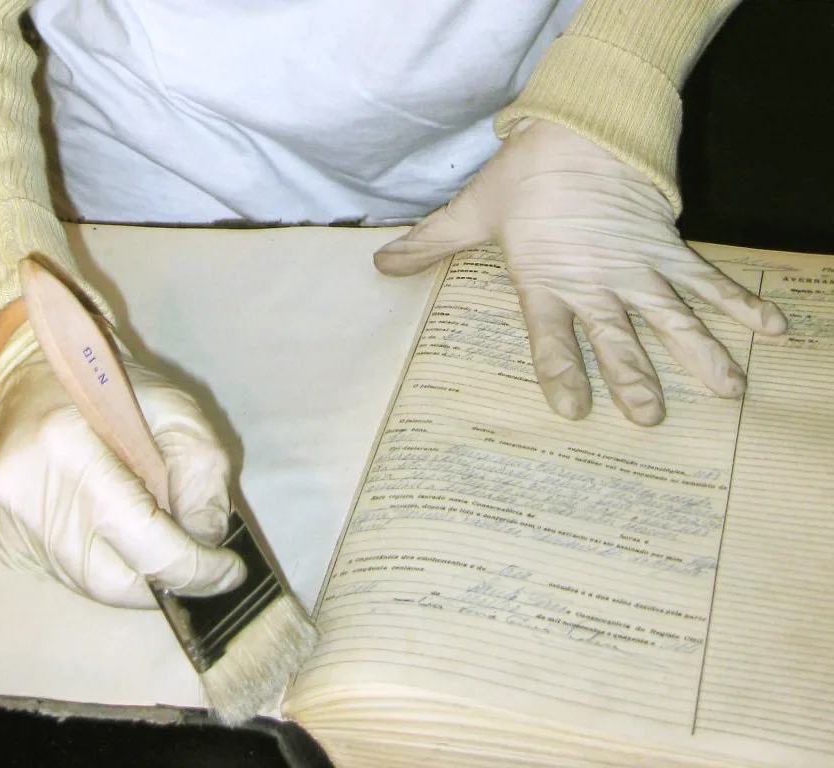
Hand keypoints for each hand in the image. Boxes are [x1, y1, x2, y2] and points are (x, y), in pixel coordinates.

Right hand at [0, 322, 245, 607]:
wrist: (36, 375)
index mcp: (66, 447)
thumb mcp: (179, 413)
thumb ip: (201, 476)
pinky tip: (116, 532)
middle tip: (198, 564)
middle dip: (166, 581)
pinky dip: (105, 566)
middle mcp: (24, 493)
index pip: (139, 540)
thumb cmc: (115, 389)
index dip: (193, 569)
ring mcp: (6, 521)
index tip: (229, 573)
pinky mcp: (1, 538)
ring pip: (90, 586)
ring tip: (158, 539)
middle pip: (112, 581)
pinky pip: (67, 577)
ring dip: (136, 576)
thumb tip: (205, 543)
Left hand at [374, 119, 785, 425]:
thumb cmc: (525, 176)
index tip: (573, 409)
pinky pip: (709, 281)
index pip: (552, 335)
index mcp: (546, 279)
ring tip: (731, 391)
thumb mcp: (473, 212)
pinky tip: (773, 331)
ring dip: (702, 353)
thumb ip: (431, 245)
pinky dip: (741, 303)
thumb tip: (381, 266)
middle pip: (619, 336)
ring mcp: (638, 266)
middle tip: (649, 417)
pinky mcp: (668, 248)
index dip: (561, 372)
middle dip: (635, 377)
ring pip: (674, 316)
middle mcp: (596, 280)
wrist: (582, 127)